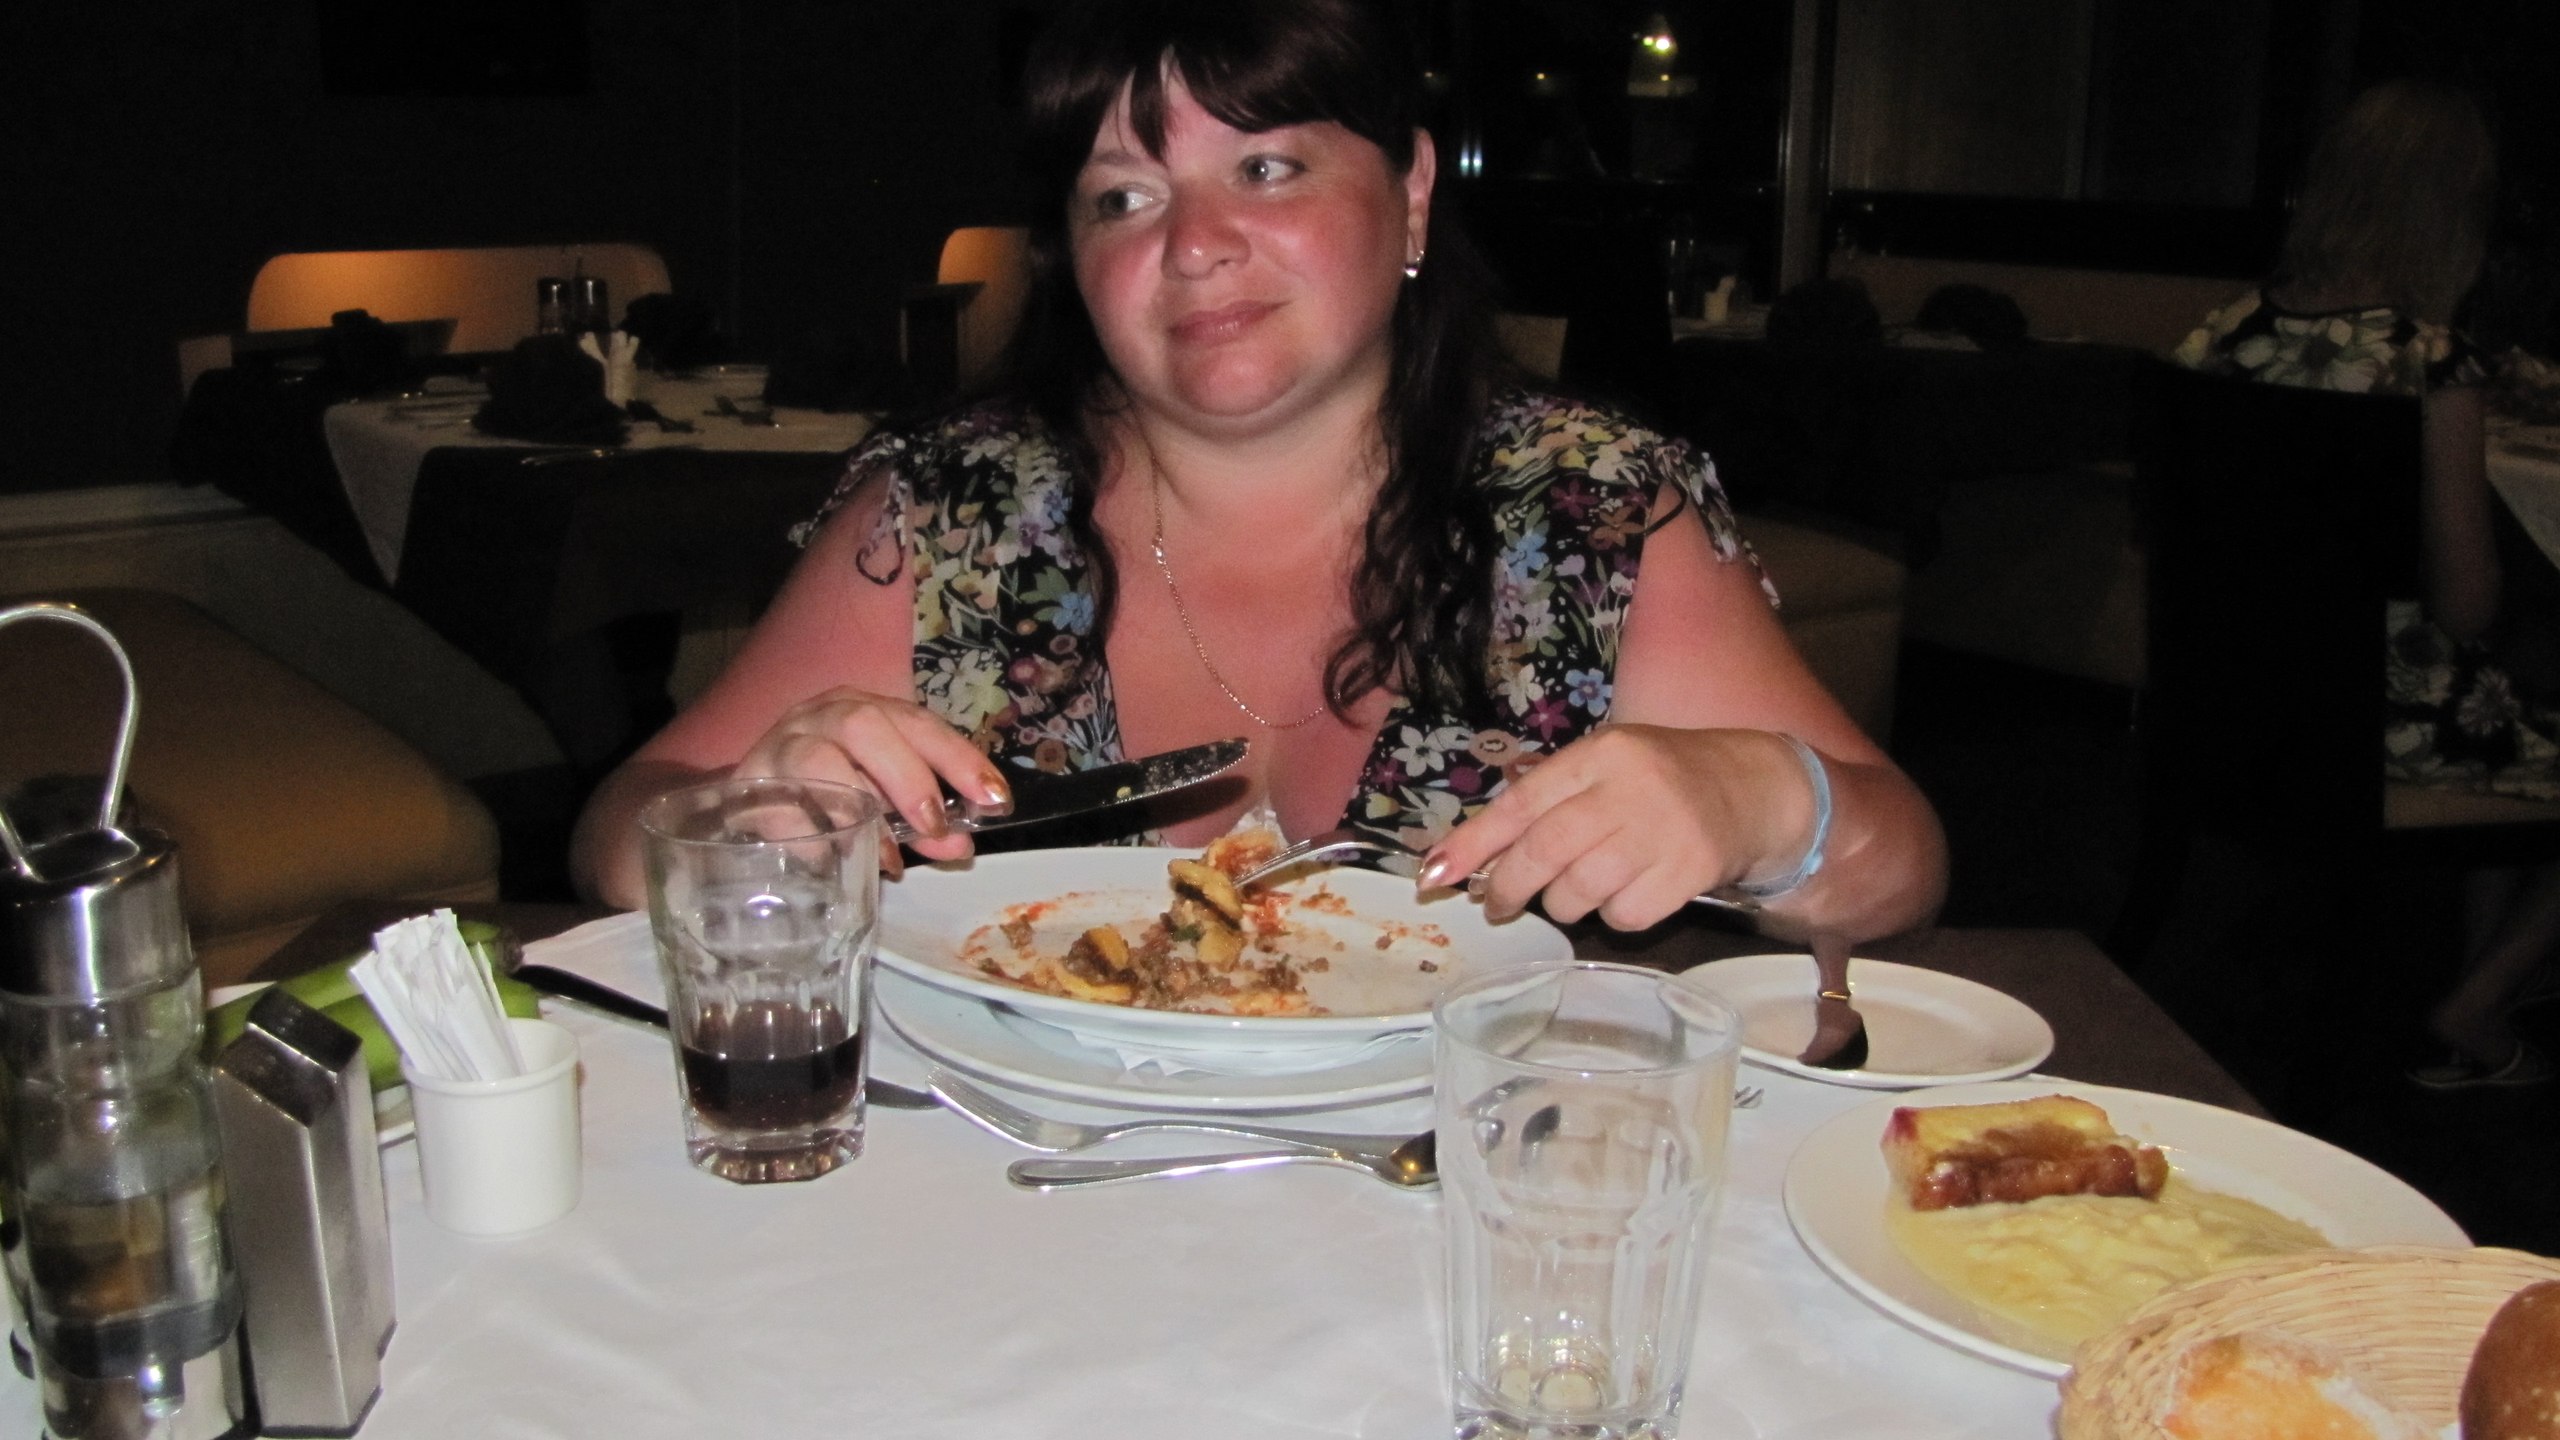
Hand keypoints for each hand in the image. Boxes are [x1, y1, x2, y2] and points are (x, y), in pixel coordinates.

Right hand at [732, 686, 1010, 869]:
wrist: (750, 799)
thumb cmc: (829, 793)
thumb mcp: (883, 801)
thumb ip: (921, 823)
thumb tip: (959, 849)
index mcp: (867, 710)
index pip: (919, 723)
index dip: (959, 759)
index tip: (994, 799)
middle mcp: (822, 715)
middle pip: (865, 726)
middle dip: (908, 777)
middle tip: (936, 827)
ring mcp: (781, 744)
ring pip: (817, 758)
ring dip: (860, 807)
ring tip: (890, 857)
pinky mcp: (749, 784)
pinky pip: (779, 806)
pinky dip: (812, 836)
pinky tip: (835, 863)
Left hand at [1417, 726, 1814, 930]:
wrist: (1752, 790)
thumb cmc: (1660, 782)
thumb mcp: (1605, 769)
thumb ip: (1546, 801)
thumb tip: (1466, 857)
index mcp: (1601, 753)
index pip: (1522, 802)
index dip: (1473, 843)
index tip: (1434, 876)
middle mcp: (1630, 787)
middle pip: (1545, 851)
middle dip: (1508, 887)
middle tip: (1496, 904)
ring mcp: (1664, 830)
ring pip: (1579, 890)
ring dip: (1564, 904)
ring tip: (1576, 892)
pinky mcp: (1691, 870)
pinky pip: (1624, 915)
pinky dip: (1614, 917)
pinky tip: (1627, 896)